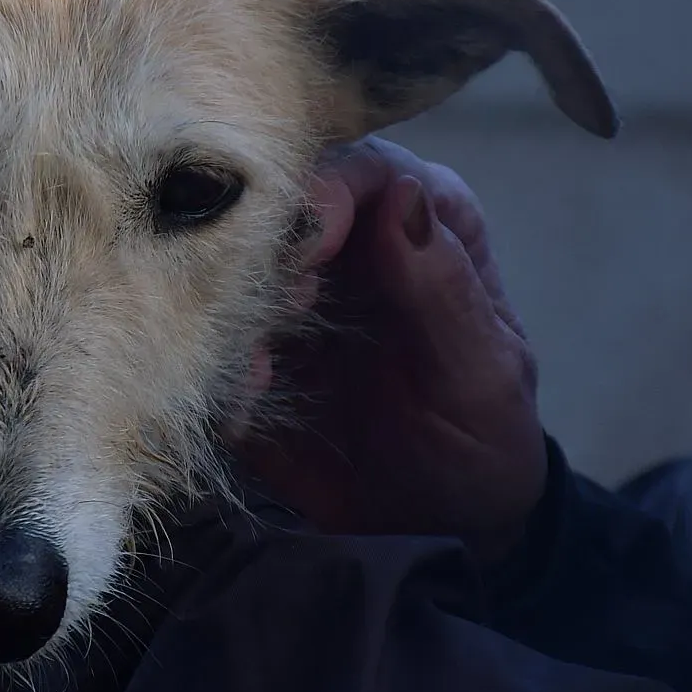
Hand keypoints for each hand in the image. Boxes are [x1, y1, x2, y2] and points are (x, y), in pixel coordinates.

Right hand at [235, 137, 546, 565]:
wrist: (439, 522)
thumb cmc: (483, 438)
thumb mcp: (480, 374)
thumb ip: (443, 290)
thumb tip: (401, 198)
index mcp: (420, 225)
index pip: (364, 170)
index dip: (329, 191)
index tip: (314, 244)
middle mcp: (346, 245)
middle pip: (277, 203)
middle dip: (266, 247)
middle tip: (285, 311)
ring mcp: (287, 295)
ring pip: (227, 262)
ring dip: (233, 306)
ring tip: (265, 369)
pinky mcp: (244, 350)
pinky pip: (207, 337)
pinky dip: (216, 364)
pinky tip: (245, 403)